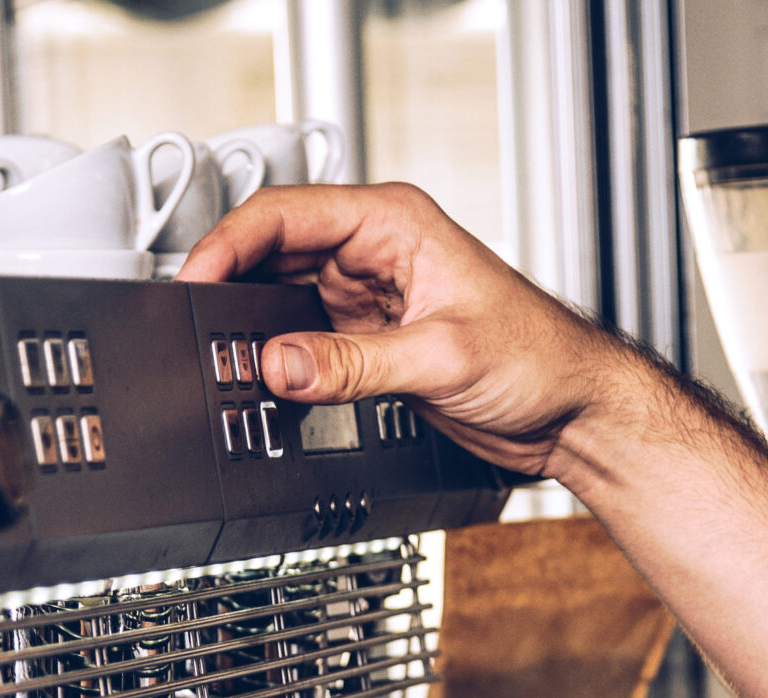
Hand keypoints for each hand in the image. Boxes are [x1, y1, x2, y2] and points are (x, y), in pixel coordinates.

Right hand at [174, 184, 653, 479]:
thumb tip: (280, 365)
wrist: (573, 413)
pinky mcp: (365, 341)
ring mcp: (366, 297)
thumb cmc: (541, 358)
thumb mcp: (441, 358)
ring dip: (250, 326)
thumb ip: (352, 364)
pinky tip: (262, 378)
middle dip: (229, 286)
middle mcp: (375, 252)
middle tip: (196, 327)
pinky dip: (277, 358)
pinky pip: (301, 340)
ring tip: (222, 355)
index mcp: (394, 222)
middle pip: (271, 252)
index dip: (229, 245)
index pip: (285, 214)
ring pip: (279, 296)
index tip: (194, 282)